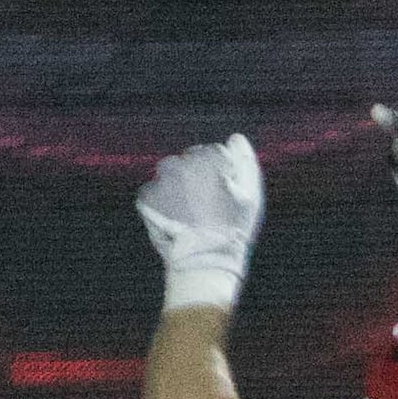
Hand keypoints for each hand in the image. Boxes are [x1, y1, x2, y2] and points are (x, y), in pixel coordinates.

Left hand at [138, 135, 263, 312]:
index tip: (226, 194)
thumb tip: (235, 138)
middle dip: (198, 177)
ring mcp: (160, 180)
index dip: (223, 174)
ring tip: (191, 213)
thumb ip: (245, 161)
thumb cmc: (232, 228)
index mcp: (206, 159)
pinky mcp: (146, 196)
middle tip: (208, 206)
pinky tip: (178, 218)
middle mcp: (180, 163)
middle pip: (190, 161)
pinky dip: (165, 201)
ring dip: (180, 187)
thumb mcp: (251, 195)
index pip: (215, 153)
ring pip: (172, 175)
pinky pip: (157, 192)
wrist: (203, 259)